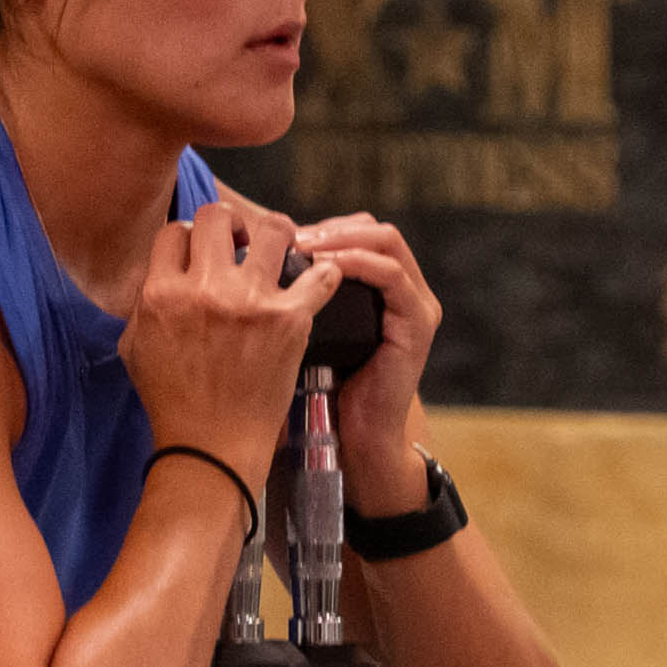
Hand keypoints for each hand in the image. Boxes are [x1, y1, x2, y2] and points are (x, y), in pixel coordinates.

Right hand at [122, 194, 328, 480]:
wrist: (212, 448)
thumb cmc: (171, 403)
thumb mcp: (135, 348)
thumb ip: (145, 302)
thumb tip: (159, 272)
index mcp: (161, 294)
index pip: (175, 231)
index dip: (189, 236)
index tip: (202, 251)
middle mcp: (204, 289)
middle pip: (218, 216)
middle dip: (229, 224)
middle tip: (241, 241)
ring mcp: (249, 302)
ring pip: (272, 228)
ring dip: (277, 234)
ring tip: (282, 249)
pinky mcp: (289, 320)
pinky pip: (319, 276)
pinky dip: (324, 275)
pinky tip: (321, 279)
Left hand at [291, 212, 439, 512]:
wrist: (353, 439)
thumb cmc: (321, 389)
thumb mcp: (305, 331)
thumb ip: (295, 297)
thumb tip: (249, 260)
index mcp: (380, 288)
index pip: (355, 233)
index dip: (321, 227)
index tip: (280, 235)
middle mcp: (404, 289)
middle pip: (372, 228)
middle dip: (330, 227)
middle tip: (292, 236)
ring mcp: (416, 304)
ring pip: (385, 240)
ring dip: (341, 238)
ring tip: (304, 246)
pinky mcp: (417, 323)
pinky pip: (390, 275)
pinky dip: (357, 262)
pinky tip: (325, 268)